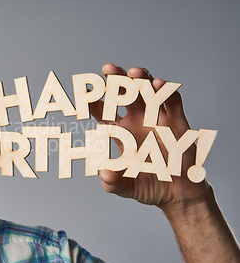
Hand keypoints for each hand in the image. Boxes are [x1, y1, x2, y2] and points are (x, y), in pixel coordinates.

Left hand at [90, 63, 208, 210]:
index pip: (103, 111)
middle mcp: (135, 120)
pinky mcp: (176, 121)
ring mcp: (155, 118)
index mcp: (119, 131)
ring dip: (141, 79)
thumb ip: (113, 183)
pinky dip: (166, 91)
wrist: (177, 193)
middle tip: (108, 69)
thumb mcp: (126, 188)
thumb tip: (103, 174)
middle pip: (124, 93)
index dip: (93, 102)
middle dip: (116, 79)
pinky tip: (158, 84)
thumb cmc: (148, 187)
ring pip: (147, 91)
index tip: (84, 93)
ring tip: (134, 73)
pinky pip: (171, 101)